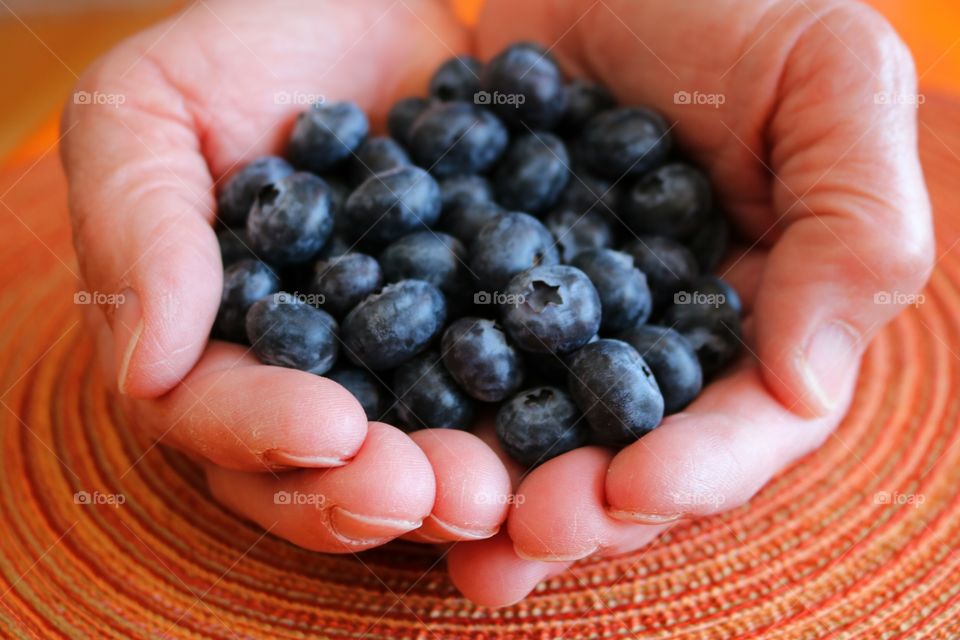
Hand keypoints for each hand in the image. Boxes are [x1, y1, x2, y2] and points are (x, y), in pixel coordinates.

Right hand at [61, 0, 511, 551]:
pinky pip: (519, 392)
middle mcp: (310, 377)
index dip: (266, 435)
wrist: (368, 12)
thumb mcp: (148, 111)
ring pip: (426, 453)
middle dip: (376, 491)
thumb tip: (144, 372)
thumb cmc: (240, 54)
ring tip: (504, 492)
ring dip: (464, 485)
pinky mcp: (485, 334)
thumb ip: (140, 232)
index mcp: (214, 344)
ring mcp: (407, 365)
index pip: (220, 416)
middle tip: (437, 497)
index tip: (330, 430)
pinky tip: (583, 439)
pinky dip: (545, 423)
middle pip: (328, 468)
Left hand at [446, 0, 932, 605]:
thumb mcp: (831, 82)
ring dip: (498, 486)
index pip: (748, 424)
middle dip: (581, 504)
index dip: (694, 470)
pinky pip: (456, 360)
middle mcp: (667, 340)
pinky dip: (427, 403)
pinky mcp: (489, 289)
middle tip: (521, 536)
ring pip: (540, 431)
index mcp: (766, 314)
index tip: (628, 492)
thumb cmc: (734, 5)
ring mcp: (570, 323)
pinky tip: (384, 438)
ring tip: (450, 523)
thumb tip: (804, 386)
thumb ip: (853, 230)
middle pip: (634, 455)